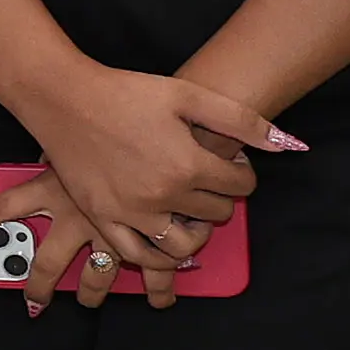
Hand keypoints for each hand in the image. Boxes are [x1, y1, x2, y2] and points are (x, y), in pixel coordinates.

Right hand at [0, 65, 283, 305]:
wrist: (64, 98)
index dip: (241, 172)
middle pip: (215, 213)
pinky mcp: (104, 218)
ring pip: (184, 245)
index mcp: (188, 164)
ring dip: (196, 232)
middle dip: (220, 196)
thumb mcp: (187, 94)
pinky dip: (159, 257)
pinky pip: (139, 255)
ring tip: (190, 212)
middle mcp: (163, 195)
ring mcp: (131, 212)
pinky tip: (166, 241)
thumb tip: (286, 144)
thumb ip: (241, 120)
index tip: (229, 162)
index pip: (240, 186)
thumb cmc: (125, 91)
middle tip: (208, 178)